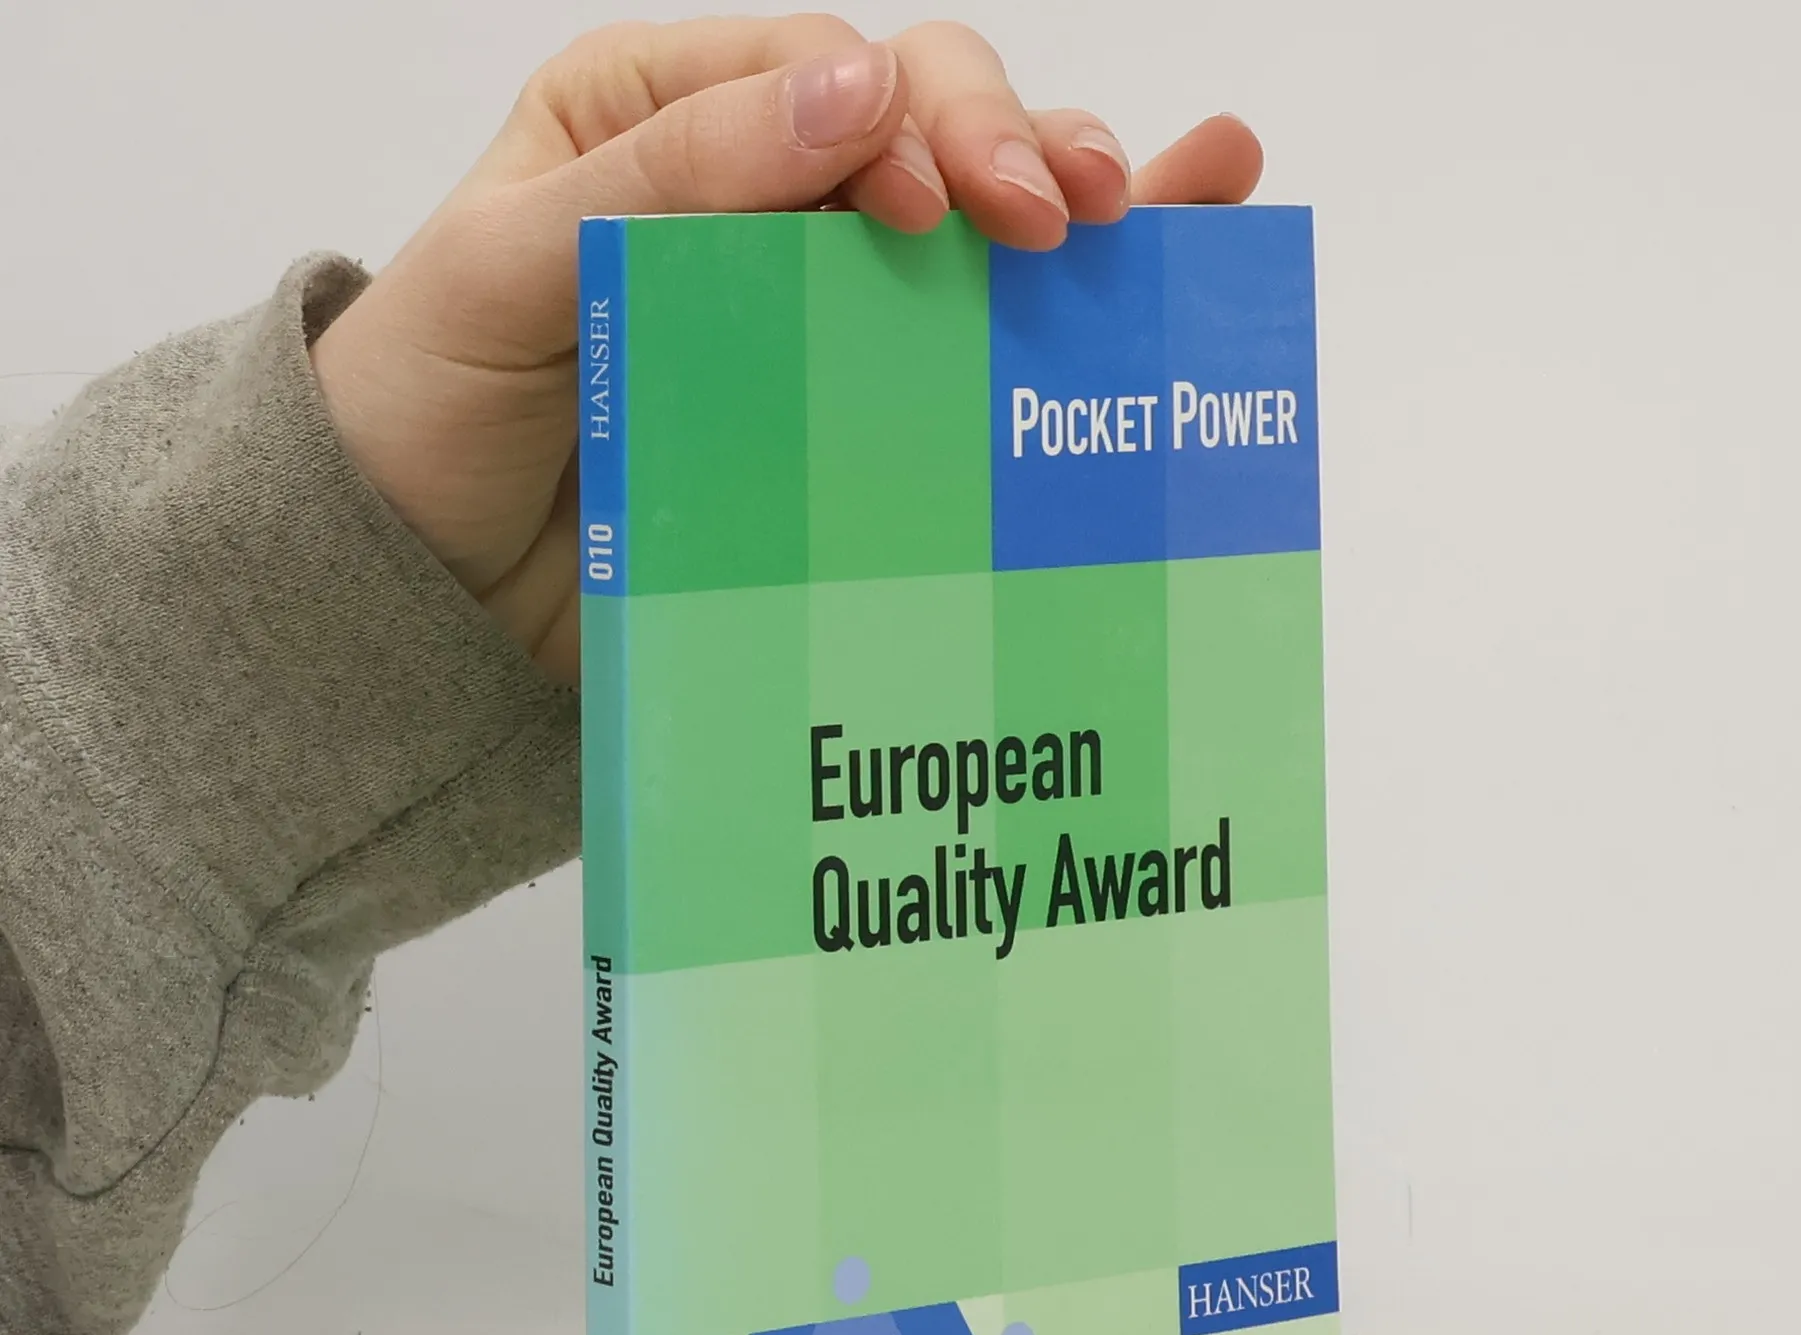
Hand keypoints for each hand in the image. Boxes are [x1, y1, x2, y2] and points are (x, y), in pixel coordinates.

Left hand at [310, 16, 1263, 684]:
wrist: (421, 593)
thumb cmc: (426, 412)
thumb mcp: (510, 268)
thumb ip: (668, 176)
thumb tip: (859, 96)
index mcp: (658, 115)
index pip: (820, 74)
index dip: (902, 117)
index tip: (934, 210)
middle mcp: (754, 192)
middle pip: (918, 124)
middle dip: (1004, 149)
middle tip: (1064, 214)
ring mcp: (812, 303)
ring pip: (967, 220)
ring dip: (1078, 193)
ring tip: (1168, 197)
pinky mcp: (845, 410)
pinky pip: (962, 335)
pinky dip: (1070, 295)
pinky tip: (1177, 233)